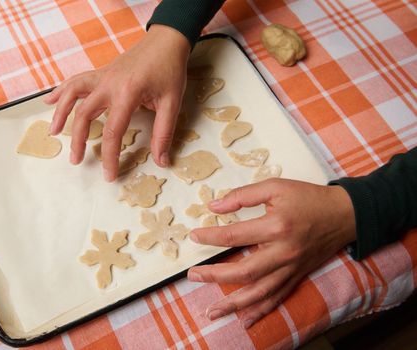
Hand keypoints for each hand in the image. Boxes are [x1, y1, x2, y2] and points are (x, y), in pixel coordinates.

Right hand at [45, 25, 190, 181]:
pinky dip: (62, 91)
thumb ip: (164, 132)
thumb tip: (161, 161)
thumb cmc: (170, 69)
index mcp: (127, 93)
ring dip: (61, 113)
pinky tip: (50, 101)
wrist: (166, 39)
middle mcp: (109, 83)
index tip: (108, 174)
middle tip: (76, 160)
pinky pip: (76, 82)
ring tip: (53, 132)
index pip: (113, 131)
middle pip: (84, 114)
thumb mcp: (172, 102)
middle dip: (78, 140)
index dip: (109, 156)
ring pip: (73, 94)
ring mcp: (102, 76)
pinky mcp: (101, 73)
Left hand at [187, 179, 355, 327]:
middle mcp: (283, 253)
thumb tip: (214, 206)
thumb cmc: (308, 198)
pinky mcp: (297, 276)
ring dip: (233, 304)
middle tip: (193, 275)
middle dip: (215, 276)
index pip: (234, 236)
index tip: (194, 236)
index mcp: (276, 227)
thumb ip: (243, 195)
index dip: (211, 237)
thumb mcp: (275, 187)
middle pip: (243, 272)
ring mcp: (291, 269)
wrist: (344, 214)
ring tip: (211, 311)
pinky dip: (260, 311)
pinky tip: (245, 320)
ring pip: (259, 293)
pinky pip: (277, 298)